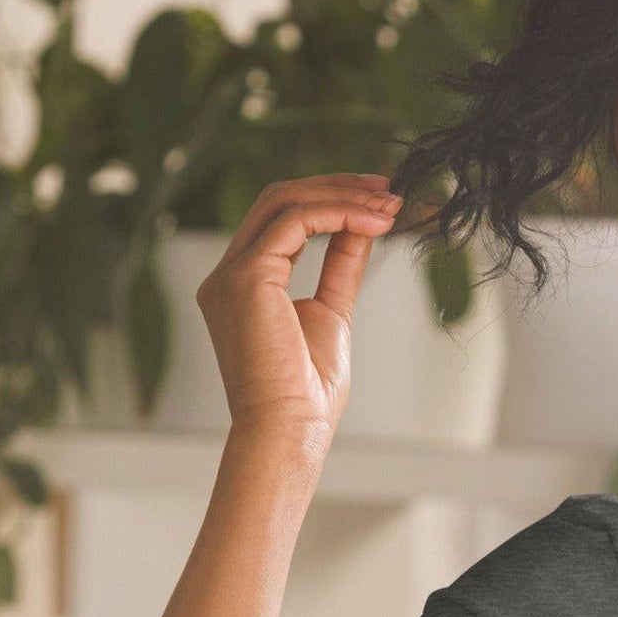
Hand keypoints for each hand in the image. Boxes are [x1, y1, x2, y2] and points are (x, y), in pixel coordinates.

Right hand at [193, 172, 403, 444]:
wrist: (289, 429)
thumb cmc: (307, 393)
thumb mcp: (331, 314)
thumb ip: (339, 267)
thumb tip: (363, 227)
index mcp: (243, 284)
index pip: (282, 220)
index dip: (331, 201)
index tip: (378, 199)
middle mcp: (227, 274)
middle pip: (278, 200)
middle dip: (337, 187)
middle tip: (388, 186)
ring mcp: (230, 273)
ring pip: (285, 203)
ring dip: (343, 196)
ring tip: (390, 203)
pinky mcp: (245, 277)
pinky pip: (294, 222)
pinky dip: (338, 214)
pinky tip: (375, 222)